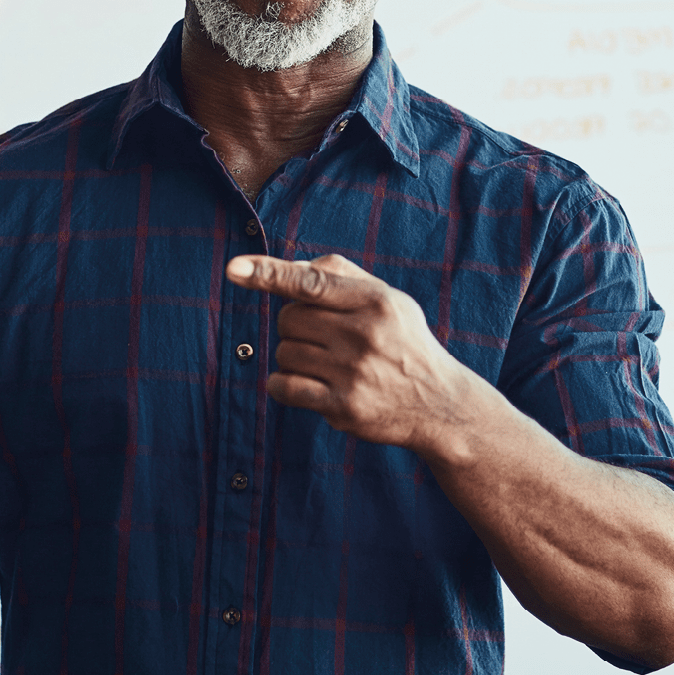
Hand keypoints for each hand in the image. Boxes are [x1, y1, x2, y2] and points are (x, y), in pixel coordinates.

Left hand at [225, 252, 466, 450]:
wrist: (439, 404)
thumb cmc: (403, 342)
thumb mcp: (387, 299)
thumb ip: (340, 276)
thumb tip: (291, 268)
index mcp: (374, 301)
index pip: (310, 282)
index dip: (268, 273)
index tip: (233, 268)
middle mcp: (363, 335)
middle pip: (288, 319)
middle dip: (295, 326)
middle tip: (325, 338)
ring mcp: (353, 373)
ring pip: (283, 353)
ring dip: (294, 357)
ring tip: (328, 364)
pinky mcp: (343, 406)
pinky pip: (283, 387)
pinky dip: (283, 384)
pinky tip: (307, 385)